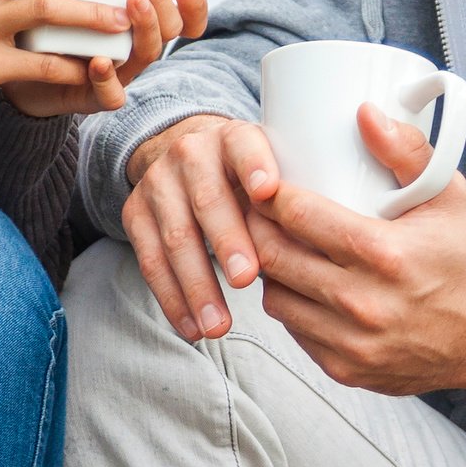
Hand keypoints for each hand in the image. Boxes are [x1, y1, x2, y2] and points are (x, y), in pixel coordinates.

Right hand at [124, 113, 279, 340]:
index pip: (245, 146)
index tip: (268, 191)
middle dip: (227, 242)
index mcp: (234, 138)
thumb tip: (330, 246)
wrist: (186, 154)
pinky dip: (172, 299)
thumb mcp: (271, 168)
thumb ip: (293, 197)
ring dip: (197, 285)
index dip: (255, 166)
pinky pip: (150, 261)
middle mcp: (191, 153)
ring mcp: (159, 183)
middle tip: (247, 279)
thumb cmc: (246, 177)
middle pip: (208, 199)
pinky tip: (192, 327)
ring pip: (176, 237)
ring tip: (218, 326)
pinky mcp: (135, 212)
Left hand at [242, 105, 465, 396]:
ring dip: (269, 270)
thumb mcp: (445, 196)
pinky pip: (293, 330)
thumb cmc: (457, 258)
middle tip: (255, 211)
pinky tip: (298, 284)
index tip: (265, 184)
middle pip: (274, 257)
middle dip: (256, 228)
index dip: (271, 196)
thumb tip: (364, 112)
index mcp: (385, 254)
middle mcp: (364, 303)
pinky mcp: (344, 369)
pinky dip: (291, 304)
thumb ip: (406, 150)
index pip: (299, 217)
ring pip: (275, 297)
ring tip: (274, 246)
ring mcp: (351, 342)